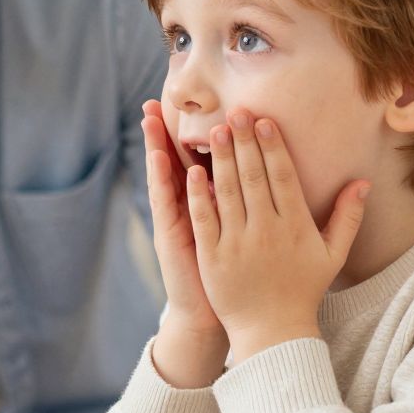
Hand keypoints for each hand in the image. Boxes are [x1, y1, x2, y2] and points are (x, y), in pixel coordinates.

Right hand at [141, 100, 227, 387]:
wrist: (212, 313)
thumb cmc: (235, 275)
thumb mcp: (241, 236)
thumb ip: (249, 205)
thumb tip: (262, 174)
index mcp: (206, 204)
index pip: (197, 160)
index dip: (194, 134)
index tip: (194, 105)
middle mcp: (185, 208)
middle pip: (174, 161)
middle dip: (166, 131)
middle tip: (158, 99)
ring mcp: (175, 220)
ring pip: (164, 176)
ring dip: (156, 146)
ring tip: (151, 117)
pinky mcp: (171, 235)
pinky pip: (165, 202)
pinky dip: (163, 181)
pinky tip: (160, 158)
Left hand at [187, 110, 370, 360]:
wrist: (273, 332)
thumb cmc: (303, 290)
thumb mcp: (333, 255)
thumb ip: (347, 217)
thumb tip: (362, 182)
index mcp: (295, 227)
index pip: (283, 177)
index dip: (273, 147)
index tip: (264, 121)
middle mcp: (267, 232)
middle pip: (254, 177)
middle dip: (244, 142)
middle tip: (236, 112)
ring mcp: (239, 244)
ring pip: (228, 192)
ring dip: (222, 159)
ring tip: (217, 130)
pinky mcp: (214, 258)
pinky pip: (206, 220)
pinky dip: (200, 195)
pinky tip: (194, 171)